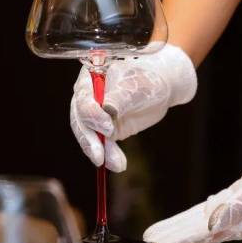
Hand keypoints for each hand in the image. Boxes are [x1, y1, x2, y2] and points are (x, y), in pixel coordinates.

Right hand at [70, 43, 196, 171]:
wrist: (161, 89)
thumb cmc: (148, 80)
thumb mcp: (136, 87)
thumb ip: (120, 97)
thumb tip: (107, 109)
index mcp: (89, 78)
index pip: (83, 98)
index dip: (92, 115)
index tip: (108, 129)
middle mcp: (87, 97)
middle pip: (80, 120)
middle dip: (89, 140)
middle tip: (99, 157)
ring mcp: (95, 115)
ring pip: (90, 136)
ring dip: (101, 152)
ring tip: (117, 164)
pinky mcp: (105, 130)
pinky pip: (102, 145)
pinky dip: (109, 156)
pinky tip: (118, 164)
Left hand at [122, 125, 241, 242]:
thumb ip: (237, 207)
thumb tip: (212, 224)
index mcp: (235, 223)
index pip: (192, 237)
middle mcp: (230, 225)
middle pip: (187, 239)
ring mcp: (231, 216)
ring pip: (191, 230)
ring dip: (168, 237)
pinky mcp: (231, 203)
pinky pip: (201, 218)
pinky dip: (183, 224)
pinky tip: (173, 226)